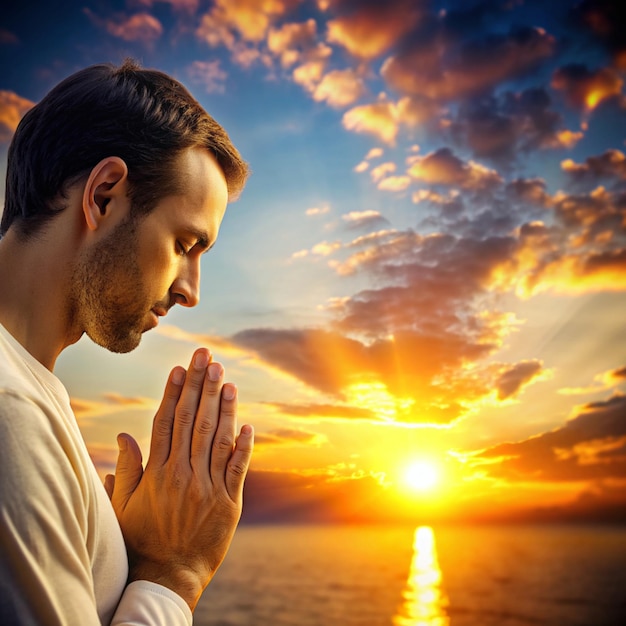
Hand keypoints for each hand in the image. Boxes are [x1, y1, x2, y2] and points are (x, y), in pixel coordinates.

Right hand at [104, 348, 253, 610]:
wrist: (168, 576)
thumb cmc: (142, 539)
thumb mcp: (124, 506)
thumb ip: (128, 467)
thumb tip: (124, 434)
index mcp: (158, 472)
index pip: (166, 422)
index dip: (174, 393)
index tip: (180, 368)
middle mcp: (183, 474)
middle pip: (192, 421)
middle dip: (200, 387)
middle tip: (207, 357)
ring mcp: (208, 487)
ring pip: (216, 439)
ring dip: (223, 407)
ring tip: (226, 379)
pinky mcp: (229, 503)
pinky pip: (238, 469)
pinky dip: (243, 447)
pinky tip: (247, 425)